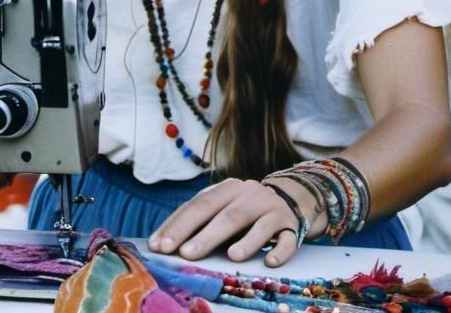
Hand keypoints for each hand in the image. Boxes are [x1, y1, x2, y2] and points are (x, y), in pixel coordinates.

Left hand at [147, 178, 304, 266]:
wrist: (289, 198)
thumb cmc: (243, 210)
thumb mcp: (221, 207)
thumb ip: (198, 220)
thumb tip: (164, 241)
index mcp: (225, 189)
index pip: (197, 206)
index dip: (178, 226)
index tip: (159, 245)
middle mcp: (248, 195)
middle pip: (225, 215)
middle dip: (203, 235)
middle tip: (185, 254)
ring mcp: (271, 208)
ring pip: (257, 225)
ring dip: (245, 241)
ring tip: (231, 256)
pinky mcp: (291, 224)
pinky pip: (287, 238)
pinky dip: (280, 250)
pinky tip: (270, 262)